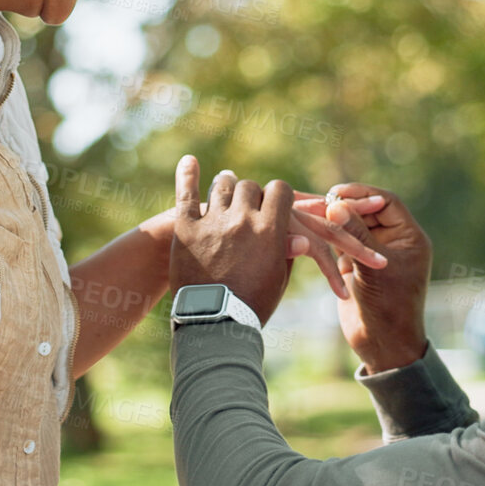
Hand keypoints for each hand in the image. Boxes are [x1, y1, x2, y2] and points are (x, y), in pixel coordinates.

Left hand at [170, 156, 296, 321]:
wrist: (214, 324)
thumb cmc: (252, 305)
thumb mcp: (278, 278)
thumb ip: (287, 250)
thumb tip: (298, 234)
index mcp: (270, 230)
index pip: (280, 190)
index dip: (279, 195)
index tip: (276, 202)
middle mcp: (242, 219)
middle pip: (250, 186)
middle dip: (252, 194)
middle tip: (249, 205)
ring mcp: (212, 222)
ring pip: (222, 186)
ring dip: (227, 186)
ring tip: (226, 186)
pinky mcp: (186, 229)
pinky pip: (186, 194)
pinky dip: (187, 175)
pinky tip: (189, 161)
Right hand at [294, 184, 430, 372]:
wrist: (382, 344)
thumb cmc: (387, 308)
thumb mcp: (372, 269)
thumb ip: (355, 235)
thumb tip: (336, 203)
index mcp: (409, 237)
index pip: (386, 202)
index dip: (362, 194)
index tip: (336, 192)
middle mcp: (393, 241)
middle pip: (368, 211)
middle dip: (345, 205)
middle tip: (318, 202)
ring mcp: (374, 253)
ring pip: (353, 225)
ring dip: (334, 220)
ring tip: (310, 213)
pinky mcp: (357, 265)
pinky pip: (343, 241)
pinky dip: (330, 236)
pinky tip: (312, 231)